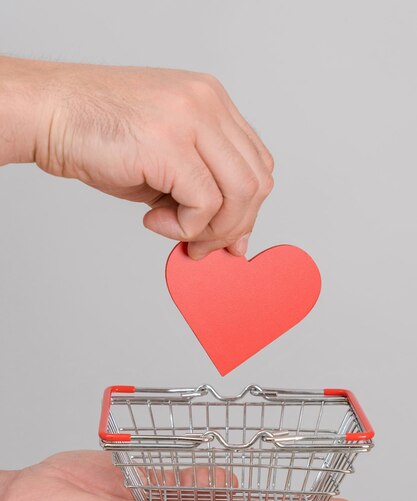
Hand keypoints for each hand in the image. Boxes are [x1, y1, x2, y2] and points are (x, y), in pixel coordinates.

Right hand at [0, 57, 273, 258]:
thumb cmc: (99, 134)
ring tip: (174, 231)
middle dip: (235, 226)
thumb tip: (231, 239)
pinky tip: (152, 220)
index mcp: (212, 101)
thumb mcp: (165, 162)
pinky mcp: (170, 144)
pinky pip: (204, 204)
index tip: (228, 236)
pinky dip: (184, 228)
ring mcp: (191, 119)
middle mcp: (208, 103)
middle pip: (257, 181)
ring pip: (241, 194)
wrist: (51, 114)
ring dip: (212, 230)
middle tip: (202, 246)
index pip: (257, 162)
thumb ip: (202, 192)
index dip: (248, 208)